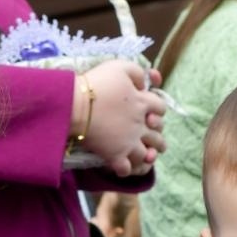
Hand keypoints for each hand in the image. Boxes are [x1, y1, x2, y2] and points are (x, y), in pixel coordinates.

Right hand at [81, 61, 168, 177]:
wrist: (75, 104)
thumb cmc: (96, 83)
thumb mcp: (120, 67)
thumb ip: (138, 72)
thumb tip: (145, 82)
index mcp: (143, 102)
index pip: (160, 108)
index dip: (158, 110)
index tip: (151, 112)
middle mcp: (140, 124)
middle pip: (158, 135)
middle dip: (158, 138)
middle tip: (155, 141)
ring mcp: (129, 142)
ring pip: (147, 155)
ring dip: (147, 156)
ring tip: (146, 157)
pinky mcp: (115, 155)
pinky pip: (126, 169)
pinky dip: (126, 169)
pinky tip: (122, 166)